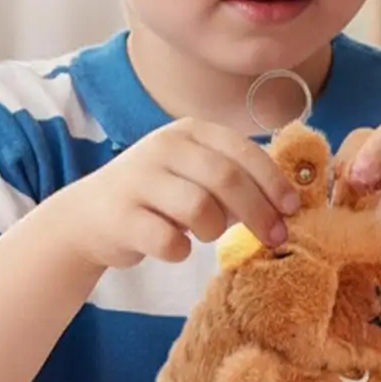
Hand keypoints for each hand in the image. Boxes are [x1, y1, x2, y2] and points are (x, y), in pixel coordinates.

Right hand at [55, 119, 298, 270]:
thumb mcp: (195, 172)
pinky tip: (175, 247)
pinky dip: (180, 250)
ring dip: (214, 230)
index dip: (273, 181)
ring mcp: (138, 179)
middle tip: (274, 237)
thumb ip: (235, 179)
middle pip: (226, 179)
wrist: (87, 216)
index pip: (243, 151)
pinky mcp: (119, 216)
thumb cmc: (159, 195)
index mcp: (190, 131)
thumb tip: (286, 206)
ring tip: (206, 234)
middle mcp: (163, 147)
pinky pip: (169, 240)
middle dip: (258, 212)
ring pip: (200, 209)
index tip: (292, 208)